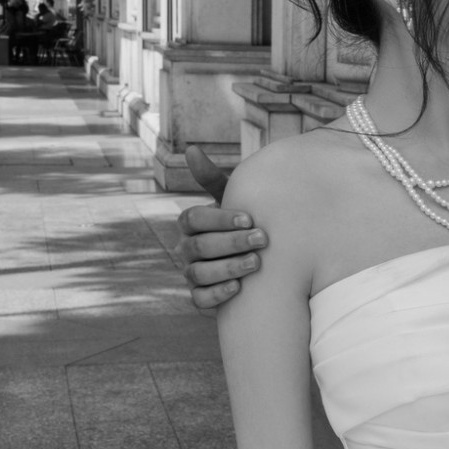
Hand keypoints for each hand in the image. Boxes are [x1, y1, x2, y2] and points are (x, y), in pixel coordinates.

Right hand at [177, 147, 266, 310]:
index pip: (192, 219)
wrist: (257, 262)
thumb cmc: (242, 225)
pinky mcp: (200, 297)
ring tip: (256, 263)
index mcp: (191, 224)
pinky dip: (217, 294)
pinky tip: (239, 289)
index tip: (249, 218)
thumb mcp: (231, 201)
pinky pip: (199, 299)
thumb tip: (191, 148)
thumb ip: (212, 179)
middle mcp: (186, 248)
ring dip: (228, 267)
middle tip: (262, 239)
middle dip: (231, 242)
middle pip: (198, 246)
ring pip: (198, 273)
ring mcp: (191, 273)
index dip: (219, 218)